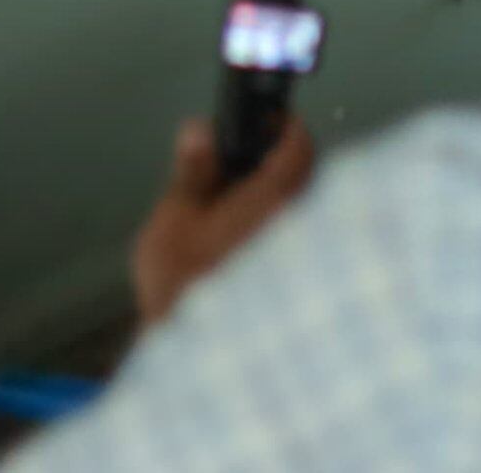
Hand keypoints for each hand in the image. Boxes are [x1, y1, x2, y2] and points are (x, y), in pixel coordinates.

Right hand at [129, 115, 312, 329]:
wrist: (200, 360)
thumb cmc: (184, 287)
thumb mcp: (174, 220)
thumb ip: (193, 172)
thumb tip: (200, 130)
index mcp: (275, 198)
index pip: (299, 145)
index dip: (285, 126)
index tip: (269, 120)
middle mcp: (302, 224)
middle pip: (305, 179)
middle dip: (280, 166)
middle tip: (247, 164)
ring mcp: (306, 258)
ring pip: (303, 214)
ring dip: (280, 204)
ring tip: (240, 210)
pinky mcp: (301, 287)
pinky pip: (299, 246)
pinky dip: (281, 238)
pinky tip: (247, 251)